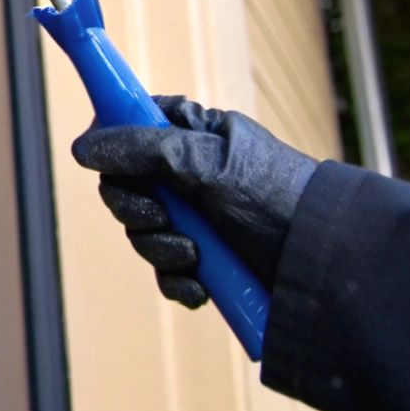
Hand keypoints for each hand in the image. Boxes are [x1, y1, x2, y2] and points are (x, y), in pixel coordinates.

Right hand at [70, 96, 317, 307]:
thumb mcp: (208, 164)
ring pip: (143, 233)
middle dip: (139, 211)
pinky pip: (166, 272)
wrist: (326, 263)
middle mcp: (190, 174)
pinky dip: (178, 282)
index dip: (114, 143)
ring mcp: (197, 219)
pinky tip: (201, 285)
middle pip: (126, 187)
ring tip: (196, 255)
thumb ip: (144, 150)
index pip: (131, 125)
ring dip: (162, 250)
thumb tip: (83, 147)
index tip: (112, 163)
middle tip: (164, 217)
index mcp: (193, 136)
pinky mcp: (206, 262)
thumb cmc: (278, 198)